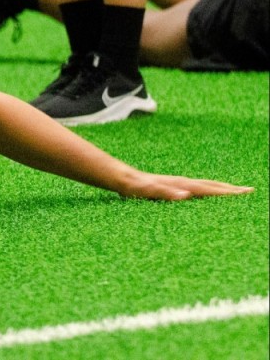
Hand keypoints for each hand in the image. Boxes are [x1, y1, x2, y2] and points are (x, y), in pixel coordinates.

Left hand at [118, 171, 253, 200]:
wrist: (122, 179)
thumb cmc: (135, 188)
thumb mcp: (148, 192)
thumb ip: (166, 193)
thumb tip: (185, 195)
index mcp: (181, 185)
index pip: (209, 190)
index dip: (228, 193)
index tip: (246, 193)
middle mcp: (182, 182)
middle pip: (212, 186)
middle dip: (231, 189)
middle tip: (250, 191)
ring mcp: (179, 183)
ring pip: (206, 185)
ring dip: (222, 188)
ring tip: (236, 191)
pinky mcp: (174, 186)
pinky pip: (197, 188)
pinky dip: (209, 190)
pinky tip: (210, 194)